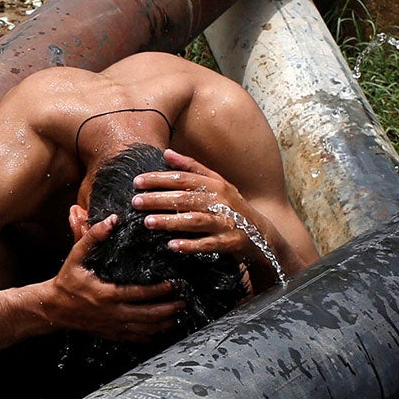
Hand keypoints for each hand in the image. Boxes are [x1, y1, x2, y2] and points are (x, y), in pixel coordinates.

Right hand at [31, 211, 186, 342]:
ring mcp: (113, 326)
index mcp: (106, 294)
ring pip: (144, 330)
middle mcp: (112, 313)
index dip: (158, 291)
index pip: (138, 293)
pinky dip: (150, 336)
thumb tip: (112, 219)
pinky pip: (135, 338)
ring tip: (178, 316)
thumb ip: (93, 237)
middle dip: (168, 309)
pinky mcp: (111, 334)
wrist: (53, 308)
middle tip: (183, 302)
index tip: (172, 285)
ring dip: (163, 324)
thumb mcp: (76, 256)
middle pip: (147, 315)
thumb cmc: (66, 281)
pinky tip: (161, 331)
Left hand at [129, 150, 272, 279]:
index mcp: (215, 184)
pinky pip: (208, 244)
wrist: (262, 234)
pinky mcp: (230, 242)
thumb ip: (192, 168)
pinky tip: (172, 246)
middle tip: (136, 202)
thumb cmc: (232, 206)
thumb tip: (166, 153)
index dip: (159, 179)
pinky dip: (190, 245)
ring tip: (148, 223)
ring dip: (171, 221)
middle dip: (158, 199)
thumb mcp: (216, 183)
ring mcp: (226, 221)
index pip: (183, 178)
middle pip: (186, 198)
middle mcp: (221, 200)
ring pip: (195, 220)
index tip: (137, 182)